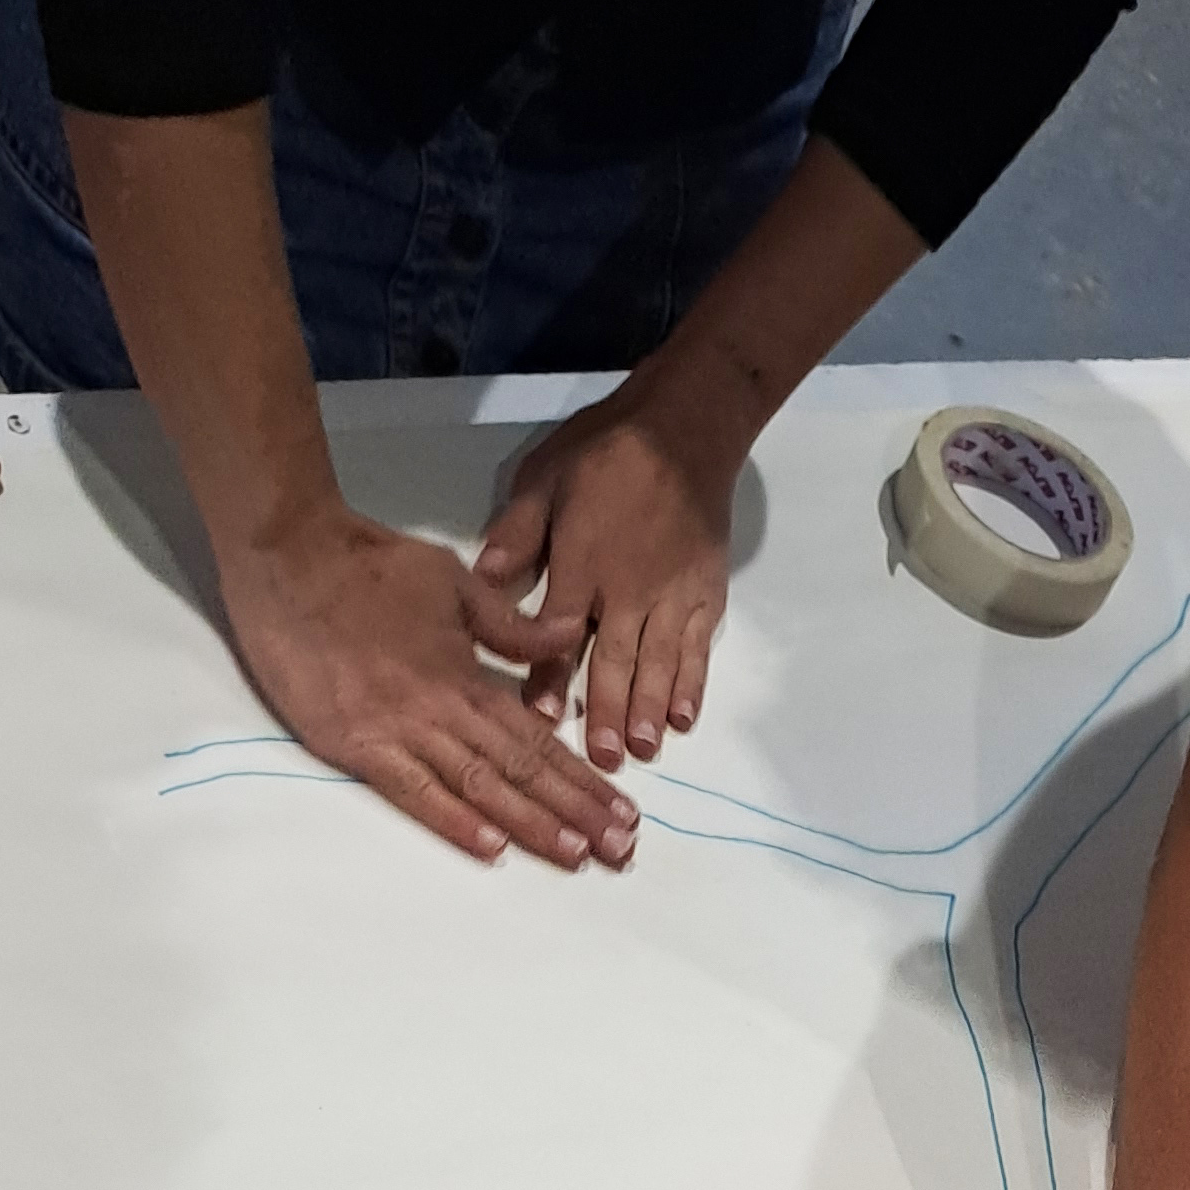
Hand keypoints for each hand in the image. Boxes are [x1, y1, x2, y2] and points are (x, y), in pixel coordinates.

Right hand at [216, 509, 640, 871]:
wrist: (291, 553)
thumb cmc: (369, 565)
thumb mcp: (454, 582)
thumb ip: (510, 624)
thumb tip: (570, 636)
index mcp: (468, 675)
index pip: (538, 740)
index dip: (583, 780)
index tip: (624, 813)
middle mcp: (443, 709)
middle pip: (521, 770)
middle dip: (576, 814)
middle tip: (621, 850)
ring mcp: (399, 728)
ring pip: (479, 785)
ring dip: (532, 824)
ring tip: (578, 855)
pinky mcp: (353, 742)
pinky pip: (411, 789)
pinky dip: (452, 819)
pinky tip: (491, 847)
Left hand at [477, 380, 737, 771]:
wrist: (685, 428)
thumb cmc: (606, 451)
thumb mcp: (544, 478)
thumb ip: (516, 533)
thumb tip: (484, 578)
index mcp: (583, 563)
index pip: (560, 631)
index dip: (549, 676)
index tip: (540, 717)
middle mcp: (630, 589)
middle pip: (615, 661)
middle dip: (606, 712)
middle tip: (600, 761)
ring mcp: (673, 595)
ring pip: (659, 663)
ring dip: (648, 710)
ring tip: (641, 750)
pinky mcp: (704, 594)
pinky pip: (697, 648)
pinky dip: (691, 685)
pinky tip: (681, 718)